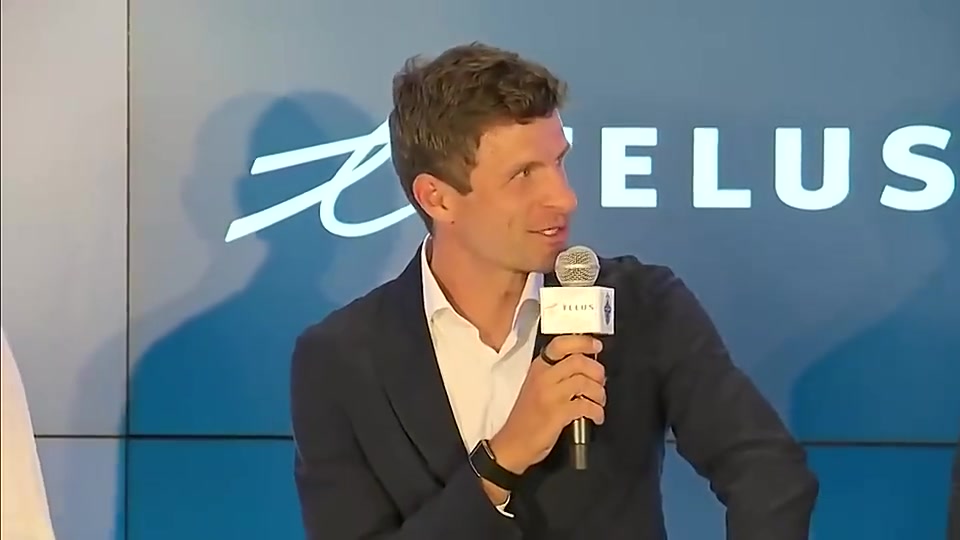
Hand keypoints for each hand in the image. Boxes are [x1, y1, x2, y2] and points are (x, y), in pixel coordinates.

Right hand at [489, 335, 605, 474]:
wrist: (513, 443)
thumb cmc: (527, 416)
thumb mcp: (538, 387)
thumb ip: (558, 375)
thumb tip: (588, 370)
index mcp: (538, 368)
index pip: (560, 344)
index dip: (583, 342)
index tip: (597, 346)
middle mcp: (543, 377)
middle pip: (578, 361)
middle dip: (597, 371)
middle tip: (601, 382)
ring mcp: (549, 395)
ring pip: (584, 382)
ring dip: (599, 393)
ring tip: (599, 402)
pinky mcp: (556, 414)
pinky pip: (585, 405)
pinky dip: (596, 411)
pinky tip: (596, 417)